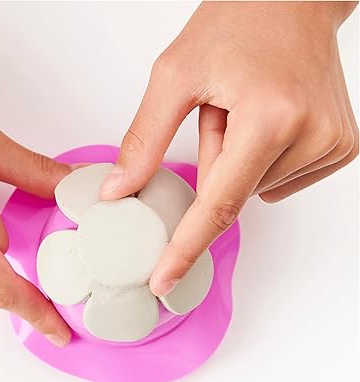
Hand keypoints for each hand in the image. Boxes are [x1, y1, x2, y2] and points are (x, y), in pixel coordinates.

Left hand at [100, 1, 357, 296]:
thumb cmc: (240, 21)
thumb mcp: (175, 75)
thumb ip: (144, 140)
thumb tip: (119, 191)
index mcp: (270, 117)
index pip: (217, 205)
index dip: (185, 248)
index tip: (164, 280)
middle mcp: (310, 135)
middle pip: (231, 191)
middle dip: (214, 159)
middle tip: (225, 109)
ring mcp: (331, 145)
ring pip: (253, 187)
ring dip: (238, 156)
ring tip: (250, 108)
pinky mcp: (341, 149)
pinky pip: (277, 180)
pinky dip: (261, 159)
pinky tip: (270, 120)